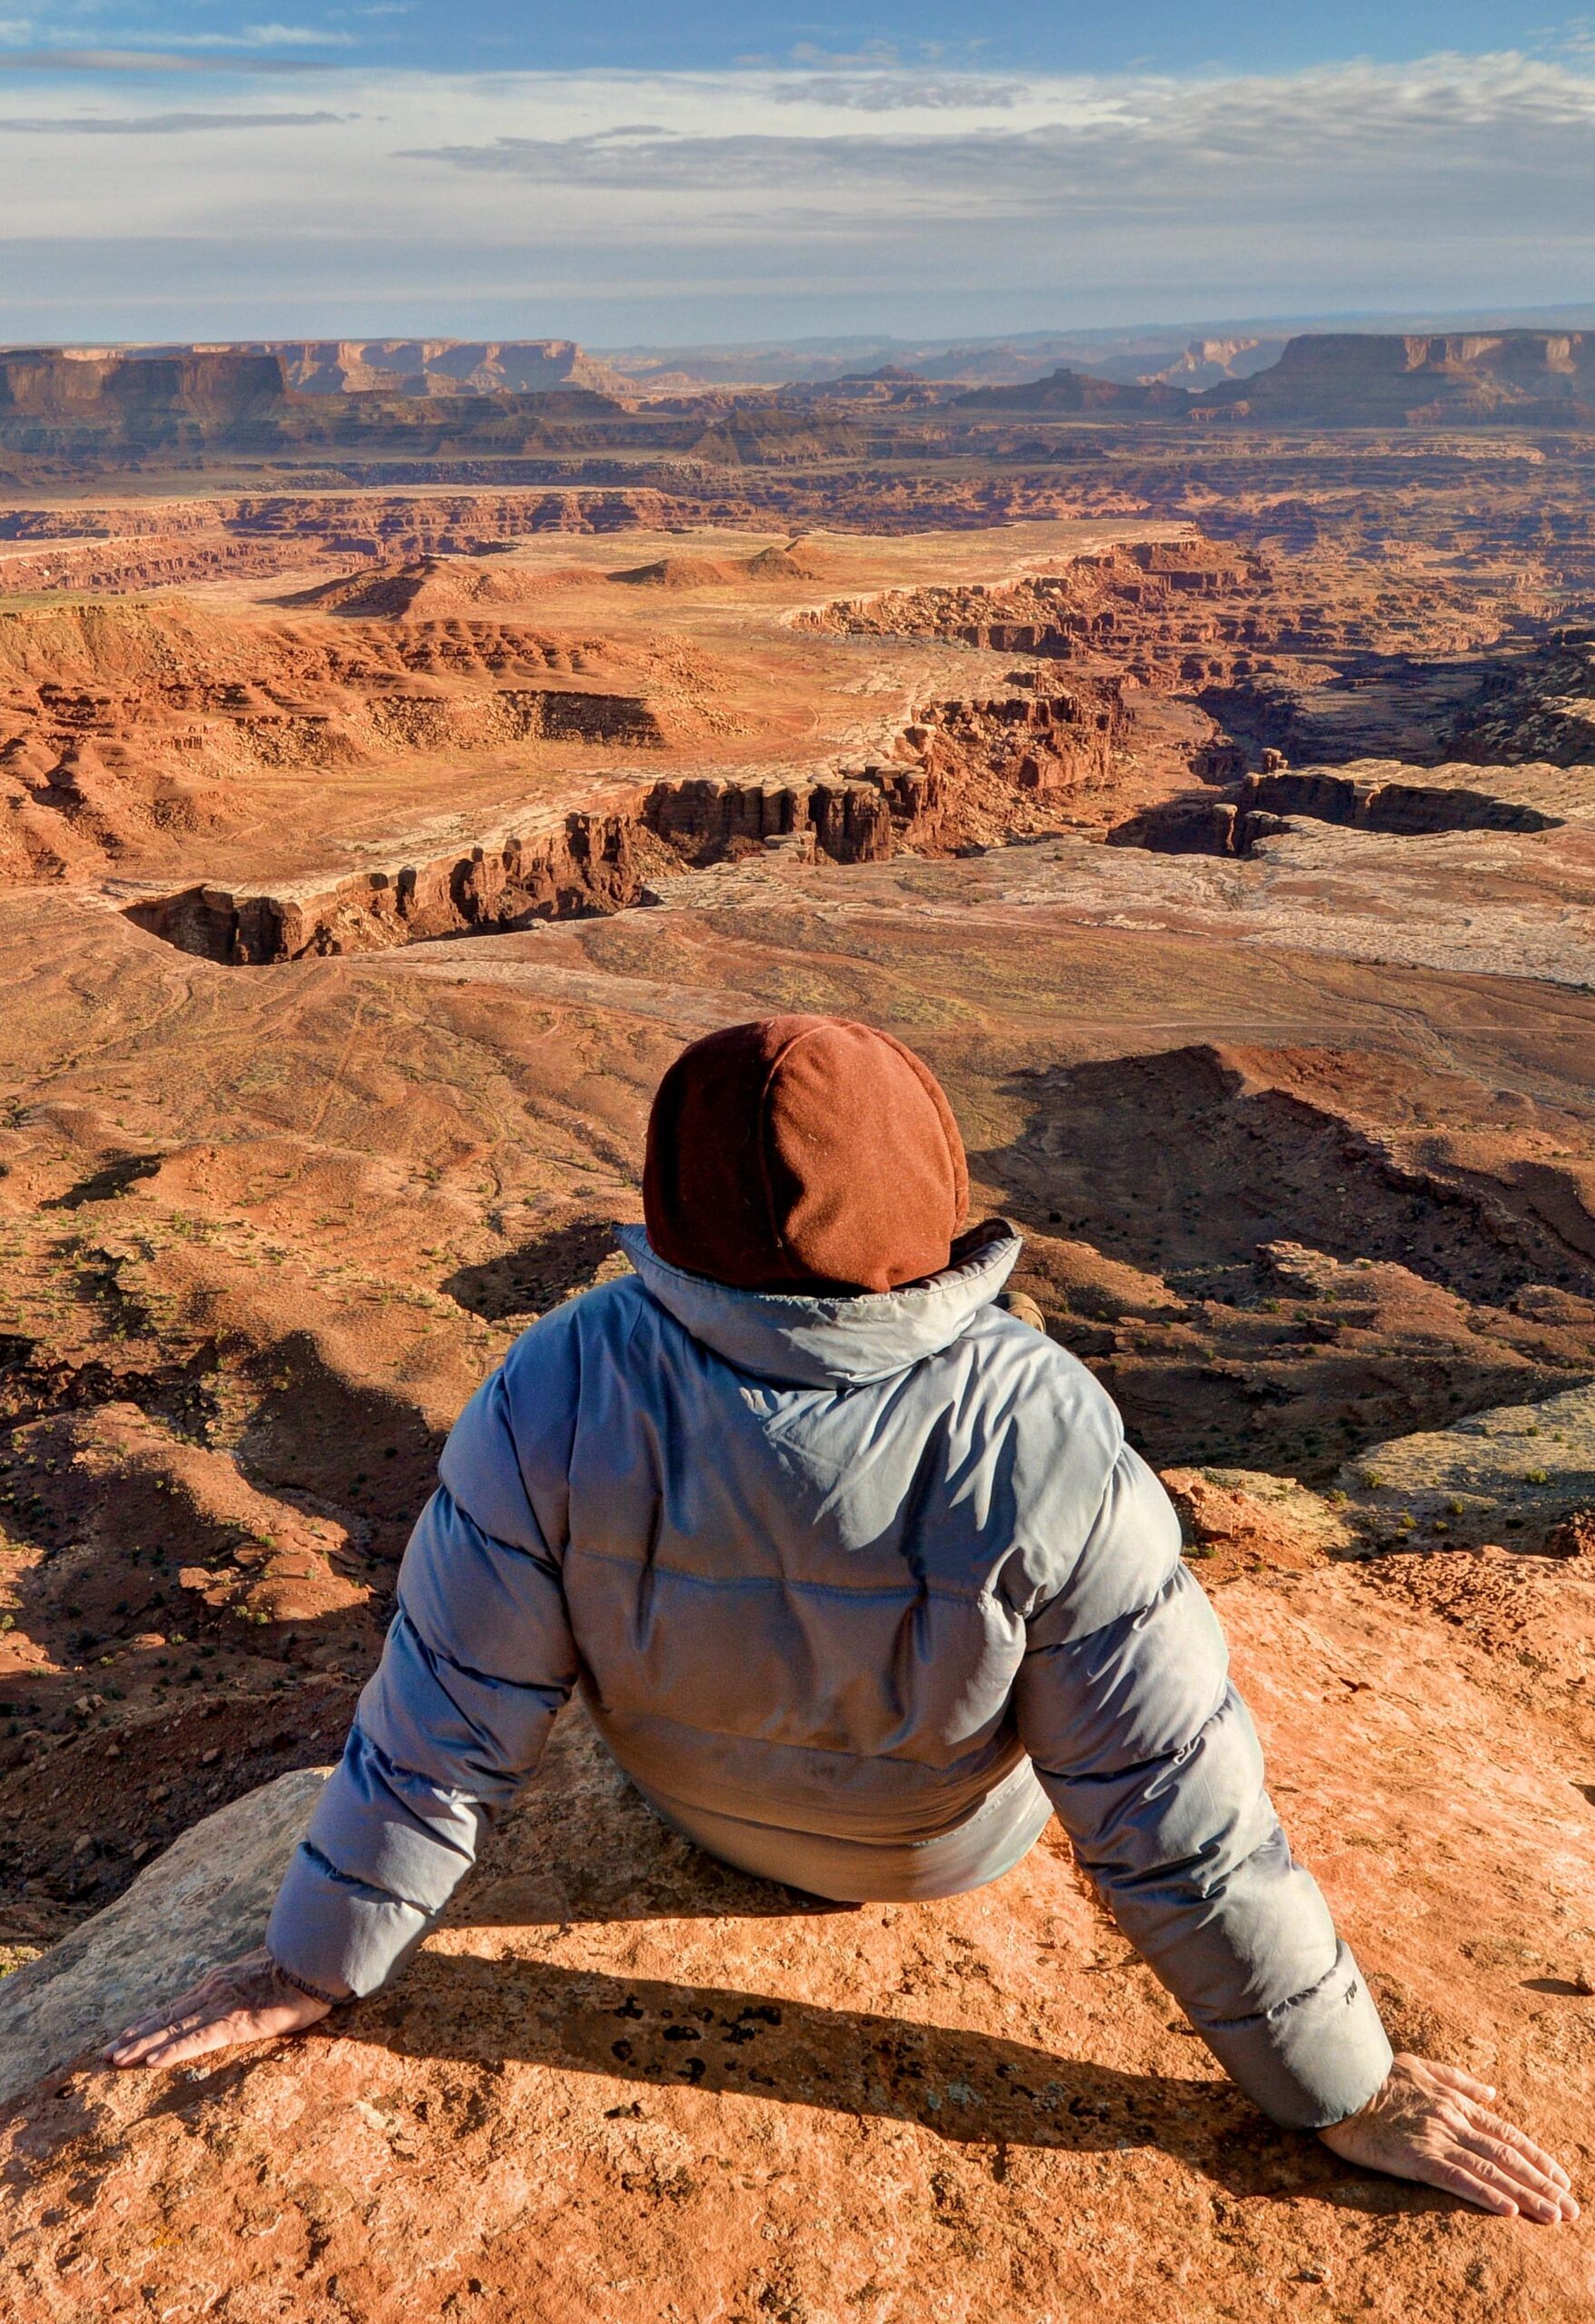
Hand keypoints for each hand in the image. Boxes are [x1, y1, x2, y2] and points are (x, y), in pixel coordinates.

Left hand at [104, 1945, 332, 2070]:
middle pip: (165, 2018)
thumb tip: (241, 1996)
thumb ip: (244, 1988)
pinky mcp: (235, 2022)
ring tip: (116, 2060)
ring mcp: (221, 2006)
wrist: (315, 1963)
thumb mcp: (261, 1978)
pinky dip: (172, 2050)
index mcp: (218, 1984)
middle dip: (134, 2036)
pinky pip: (197, 2040)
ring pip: (172, 2029)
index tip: (124, 2035)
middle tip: (107, 2054)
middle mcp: (212, 1993)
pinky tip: (152, 2062)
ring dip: (141, 2045)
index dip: (147, 2022)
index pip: (175, 2007)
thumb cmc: (297, 1972)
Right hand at [1319, 2053, 1577, 2221]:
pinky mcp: (1416, 2155)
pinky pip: (1457, 2178)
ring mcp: (1436, 2137)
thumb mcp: (1420, 2067)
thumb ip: (1457, 2080)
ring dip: (1526, 2195)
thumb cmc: (1374, 2073)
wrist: (1338, 2078)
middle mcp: (1453, 2120)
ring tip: (1554, 2216)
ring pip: (1490, 2170)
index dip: (1537, 2157)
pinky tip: (1508, 2211)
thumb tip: (1491, 2093)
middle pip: (1507, 2156)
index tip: (1561, 2179)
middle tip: (1571, 2210)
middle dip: (1542, 2183)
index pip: (1506, 2135)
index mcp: (1455, 2103)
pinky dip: (1485, 2195)